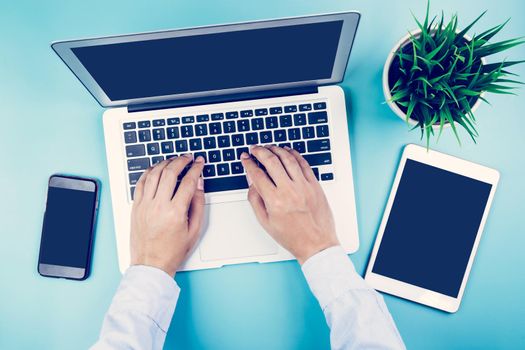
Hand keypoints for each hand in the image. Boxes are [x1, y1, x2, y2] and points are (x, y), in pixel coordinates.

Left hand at [130, 154, 204, 276]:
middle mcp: (158, 206)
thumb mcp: (194, 230)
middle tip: (188, 158)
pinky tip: (156, 168)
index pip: (188, 182)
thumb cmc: (172, 251)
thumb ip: (198, 205)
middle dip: (181, 161)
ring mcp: (145, 206)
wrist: (151, 265)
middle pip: (170, 173)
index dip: (196, 169)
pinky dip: (149, 172)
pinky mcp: (136, 207)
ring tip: (174, 160)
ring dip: (165, 163)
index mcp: (175, 213)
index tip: (199, 163)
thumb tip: (199, 186)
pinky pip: (141, 183)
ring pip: (154, 174)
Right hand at [240, 145, 338, 264]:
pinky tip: (288, 152)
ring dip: (276, 149)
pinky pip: (304, 164)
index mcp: (274, 201)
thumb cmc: (292, 236)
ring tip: (269, 147)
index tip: (245, 158)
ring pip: (288, 159)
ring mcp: (303, 186)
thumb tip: (252, 182)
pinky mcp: (315, 185)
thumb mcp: (265, 222)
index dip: (249, 163)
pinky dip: (294, 155)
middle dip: (260, 151)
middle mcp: (289, 191)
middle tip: (255, 148)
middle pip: (271, 161)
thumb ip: (255, 200)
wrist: (316, 244)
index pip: (257, 174)